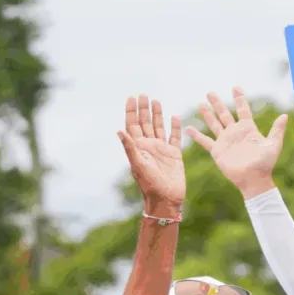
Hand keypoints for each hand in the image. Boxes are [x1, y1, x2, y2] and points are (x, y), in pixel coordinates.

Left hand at [119, 94, 185, 212]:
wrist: (166, 199)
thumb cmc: (150, 185)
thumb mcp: (138, 165)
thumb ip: (130, 148)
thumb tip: (119, 130)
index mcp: (138, 147)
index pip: (133, 125)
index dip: (131, 111)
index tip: (132, 97)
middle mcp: (149, 146)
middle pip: (145, 123)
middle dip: (143, 109)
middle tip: (143, 94)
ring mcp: (161, 149)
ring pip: (158, 127)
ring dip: (157, 114)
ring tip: (156, 100)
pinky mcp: (174, 154)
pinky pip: (174, 137)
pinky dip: (175, 127)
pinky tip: (175, 117)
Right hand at [190, 87, 289, 197]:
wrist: (253, 180)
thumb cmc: (265, 164)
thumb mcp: (273, 145)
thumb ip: (277, 130)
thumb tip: (285, 115)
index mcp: (248, 129)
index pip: (243, 110)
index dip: (239, 99)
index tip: (235, 87)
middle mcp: (235, 133)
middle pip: (224, 114)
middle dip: (217, 103)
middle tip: (210, 92)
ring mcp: (225, 141)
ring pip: (214, 124)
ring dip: (207, 114)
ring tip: (200, 104)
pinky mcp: (217, 151)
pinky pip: (205, 141)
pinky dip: (196, 135)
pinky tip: (188, 128)